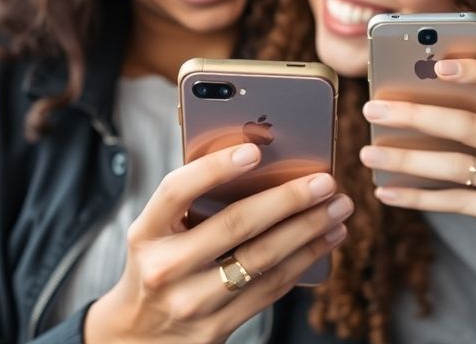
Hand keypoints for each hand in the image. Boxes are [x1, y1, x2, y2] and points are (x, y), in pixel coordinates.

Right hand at [85, 143, 352, 342]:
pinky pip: (270, 289)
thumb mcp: (158, 233)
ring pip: (262, 260)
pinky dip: (303, 261)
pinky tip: (324, 240)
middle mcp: (165, 267)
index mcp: (146, 233)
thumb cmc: (159, 264)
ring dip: (308, 231)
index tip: (254, 150)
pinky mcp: (217, 327)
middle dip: (288, 200)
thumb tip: (260, 162)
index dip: (214, 168)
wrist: (138, 335)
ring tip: (337, 210)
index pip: (176, 191)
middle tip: (325, 182)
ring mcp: (191, 301)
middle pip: (235, 225)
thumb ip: (192, 202)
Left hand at [360, 59, 475, 248]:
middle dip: (415, 115)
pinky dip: (418, 197)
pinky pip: (457, 202)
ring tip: (369, 155)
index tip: (437, 66)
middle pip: (468, 126)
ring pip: (456, 167)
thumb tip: (419, 99)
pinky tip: (388, 192)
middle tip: (373, 110)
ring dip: (406, 161)